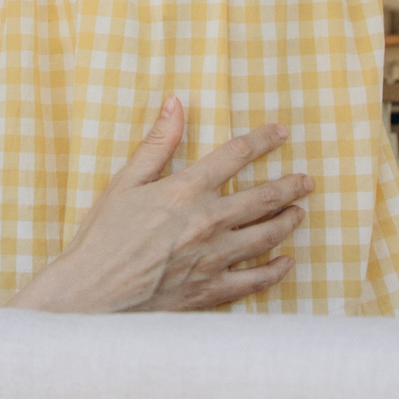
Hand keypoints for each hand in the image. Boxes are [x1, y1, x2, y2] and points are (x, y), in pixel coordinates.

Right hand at [10, 97, 307, 312]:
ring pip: (267, 235)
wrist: (92, 295)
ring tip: (299, 213)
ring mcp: (215, 258)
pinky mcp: (213, 290)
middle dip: (290, 185)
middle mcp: (209, 222)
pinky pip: (256, 280)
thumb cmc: (102, 238)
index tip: (282, 133)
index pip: (236, 155)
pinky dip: (276, 270)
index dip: (263, 140)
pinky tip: (287, 262)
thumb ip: (156, 144)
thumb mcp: (124, 183)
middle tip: (307, 180)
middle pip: (264, 197)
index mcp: (187, 190)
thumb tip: (176, 103)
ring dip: (288, 221)